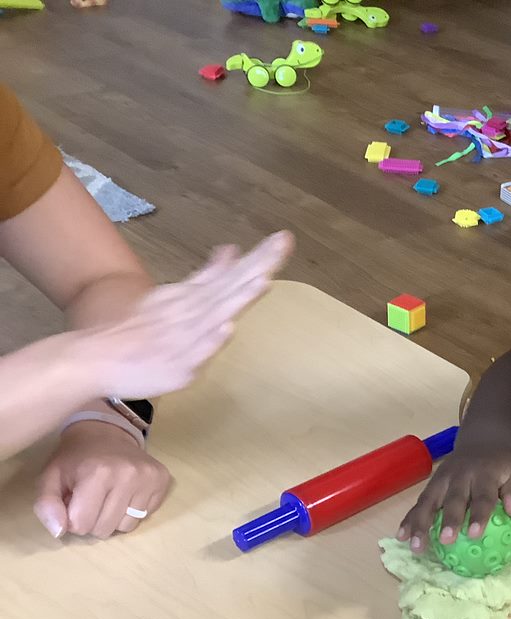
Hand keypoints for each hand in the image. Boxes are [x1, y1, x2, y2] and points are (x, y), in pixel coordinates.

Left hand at [33, 421, 170, 538]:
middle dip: (94, 521)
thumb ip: (46, 505)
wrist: (106, 433)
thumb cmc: (76, 458)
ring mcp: (149, 478)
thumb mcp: (51, 477)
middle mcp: (128, 475)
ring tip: (110, 498)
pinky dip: (132, 512)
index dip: (74, 519)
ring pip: (126, 527)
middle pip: (104, 529)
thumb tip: (60, 532)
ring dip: (114, 519)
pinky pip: (145, 516)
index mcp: (97, 473)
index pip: (82, 524)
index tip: (75, 503)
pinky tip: (126, 494)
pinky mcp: (162, 481)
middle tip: (92, 501)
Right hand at [83, 231, 292, 398]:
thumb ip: (208, 276)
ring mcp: (187, 336)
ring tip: (263, 280)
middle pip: (232, 287)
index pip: (234, 274)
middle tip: (283, 244)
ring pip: (216, 314)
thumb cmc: (143, 330)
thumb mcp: (178, 297)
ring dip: (239, 297)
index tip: (285, 237)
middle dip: (258, 266)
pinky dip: (212, 339)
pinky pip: (196, 350)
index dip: (259, 257)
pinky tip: (227, 327)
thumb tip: (233, 250)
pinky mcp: (179, 363)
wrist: (98, 357)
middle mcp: (193, 311)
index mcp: (195, 297)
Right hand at [397, 442, 510, 552]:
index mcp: (484, 474)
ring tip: (415, 546)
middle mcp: (460, 476)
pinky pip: (418, 502)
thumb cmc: (499, 465)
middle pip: (453, 499)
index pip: (482, 496)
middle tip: (445, 541)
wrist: (482, 441)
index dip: (478, 515)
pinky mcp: (431, 484)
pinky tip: (401, 536)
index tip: (474, 535)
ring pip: (429, 501)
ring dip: (420, 523)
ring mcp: (442, 479)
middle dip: (448, 520)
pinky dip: (409, 518)